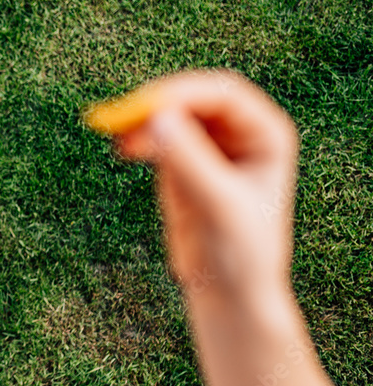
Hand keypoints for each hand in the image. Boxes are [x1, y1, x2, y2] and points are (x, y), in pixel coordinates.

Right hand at [114, 70, 298, 307]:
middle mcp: (239, 133)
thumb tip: (157, 118)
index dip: (185, 94)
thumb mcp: (218, 204)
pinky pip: (156, 136)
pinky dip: (138, 137)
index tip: (150, 107)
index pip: (223, 95)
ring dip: (143, 120)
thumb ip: (190, 160)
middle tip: (125, 116)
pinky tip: (123, 148)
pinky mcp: (180, 162)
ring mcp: (207, 145)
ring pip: (171, 114)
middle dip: (159, 104)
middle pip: (193, 98)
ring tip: (120, 140)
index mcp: (266, 135)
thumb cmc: (240, 252)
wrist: (228, 291)